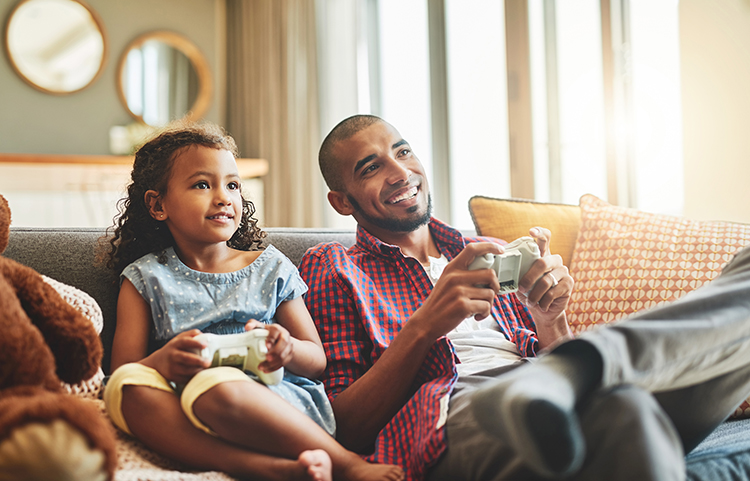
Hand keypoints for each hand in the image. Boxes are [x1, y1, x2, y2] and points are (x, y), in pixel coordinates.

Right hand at [142, 329, 208, 383]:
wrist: (157, 363)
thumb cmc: (174, 349)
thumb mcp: (179, 339)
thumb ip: (191, 334)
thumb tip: (203, 335)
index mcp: (175, 344)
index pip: (185, 342)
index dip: (195, 343)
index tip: (206, 345)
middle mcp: (172, 355)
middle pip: (185, 358)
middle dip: (198, 361)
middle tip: (208, 362)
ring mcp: (171, 367)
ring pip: (186, 370)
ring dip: (197, 370)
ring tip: (205, 368)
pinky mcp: (172, 377)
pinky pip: (185, 378)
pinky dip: (193, 377)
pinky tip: (199, 374)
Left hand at [245, 320, 292, 372]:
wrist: (279, 338)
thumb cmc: (266, 333)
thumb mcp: (260, 327)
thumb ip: (253, 324)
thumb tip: (247, 327)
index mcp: (277, 329)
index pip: (276, 331)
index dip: (271, 339)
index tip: (266, 346)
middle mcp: (284, 336)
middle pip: (284, 343)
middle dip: (275, 352)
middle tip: (267, 359)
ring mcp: (288, 345)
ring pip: (284, 355)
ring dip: (273, 363)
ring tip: (262, 367)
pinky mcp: (289, 354)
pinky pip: (284, 362)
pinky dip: (275, 367)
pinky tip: (267, 370)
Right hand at [412, 242, 503, 339]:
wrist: (426, 321)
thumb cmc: (440, 302)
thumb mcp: (447, 281)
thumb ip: (463, 274)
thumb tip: (489, 272)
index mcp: (452, 268)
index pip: (472, 248)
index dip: (489, 246)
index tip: (500, 250)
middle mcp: (455, 277)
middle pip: (490, 274)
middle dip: (495, 285)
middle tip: (490, 292)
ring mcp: (458, 291)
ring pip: (490, 293)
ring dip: (489, 303)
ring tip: (478, 308)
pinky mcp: (463, 306)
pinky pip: (486, 307)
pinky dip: (485, 313)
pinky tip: (477, 316)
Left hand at [516, 227, 573, 347]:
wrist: (543, 310)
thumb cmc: (529, 292)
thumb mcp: (520, 281)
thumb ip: (516, 271)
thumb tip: (501, 267)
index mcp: (542, 255)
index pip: (545, 238)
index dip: (539, 232)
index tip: (531, 231)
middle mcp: (554, 260)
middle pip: (542, 263)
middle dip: (529, 278)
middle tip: (521, 289)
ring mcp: (563, 271)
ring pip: (547, 280)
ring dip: (535, 294)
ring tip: (530, 302)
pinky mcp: (569, 283)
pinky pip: (553, 292)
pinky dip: (543, 301)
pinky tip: (541, 305)